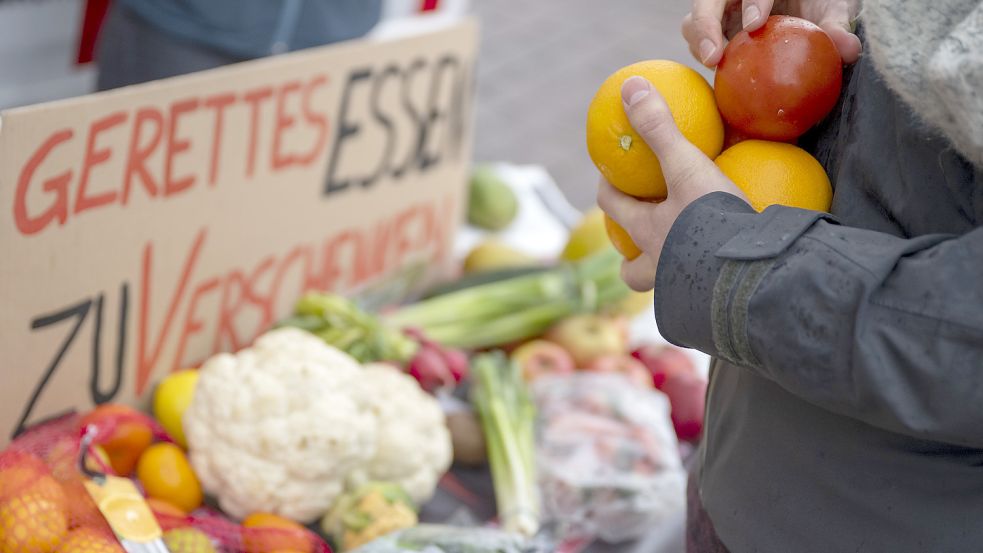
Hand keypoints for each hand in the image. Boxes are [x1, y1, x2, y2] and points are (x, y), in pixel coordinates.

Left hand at [597, 76, 748, 291]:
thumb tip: (631, 85)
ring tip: (684, 265)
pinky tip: (736, 274)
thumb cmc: (710, 221)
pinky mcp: (717, 306)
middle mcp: (660, 268)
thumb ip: (660, 128)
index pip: (614, 208)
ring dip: (669, 278)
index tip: (612, 177)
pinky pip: (709, 298)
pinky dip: (715, 287)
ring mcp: (686, 292)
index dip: (609, 190)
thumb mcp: (687, 167)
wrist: (748, 277)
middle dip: (631, 257)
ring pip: (666, 288)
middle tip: (643, 235)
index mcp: (648, 233)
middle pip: (632, 269)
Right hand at [682, 0, 861, 66]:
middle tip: (714, 56)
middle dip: (705, 25)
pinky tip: (719, 73)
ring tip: (713, 64)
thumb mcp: (830, 9)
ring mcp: (721, 10)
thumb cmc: (817, 3)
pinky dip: (703, 54)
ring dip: (699, 41)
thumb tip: (849, 50)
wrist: (803, 9)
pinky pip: (698, 40)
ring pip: (694, 18)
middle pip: (706, 1)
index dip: (751, 1)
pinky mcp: (714, 29)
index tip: (755, 24)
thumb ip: (836, 25)